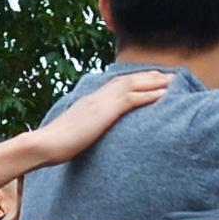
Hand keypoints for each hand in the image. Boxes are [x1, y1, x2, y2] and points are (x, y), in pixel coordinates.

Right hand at [31, 65, 173, 161]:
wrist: (45, 144)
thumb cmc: (57, 144)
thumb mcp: (75, 131)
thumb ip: (86, 127)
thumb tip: (91, 133)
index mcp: (90, 100)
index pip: (117, 84)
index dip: (136, 80)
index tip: (151, 79)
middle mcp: (97, 96)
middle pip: (128, 80)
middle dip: (150, 76)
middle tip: (170, 75)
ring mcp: (101, 102)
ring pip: (133, 85)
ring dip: (155, 81)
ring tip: (173, 80)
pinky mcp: (104, 112)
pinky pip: (131, 99)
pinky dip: (149, 94)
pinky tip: (163, 94)